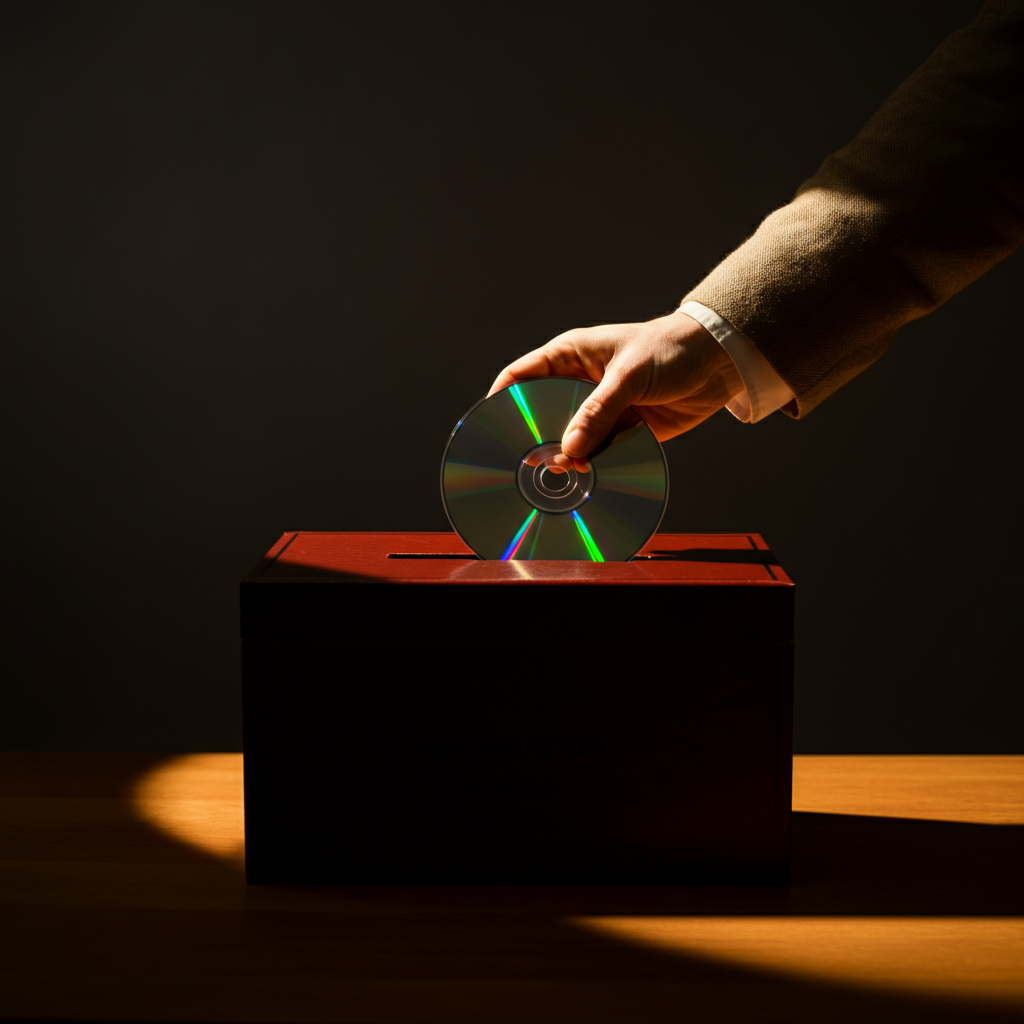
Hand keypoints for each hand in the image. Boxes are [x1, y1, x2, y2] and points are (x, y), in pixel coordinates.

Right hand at [487, 311, 744, 460]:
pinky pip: (599, 453)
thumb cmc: (672, 349)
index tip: (489, 428)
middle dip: (534, 439)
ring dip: (566, 457)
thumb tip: (569, 450)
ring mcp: (600, 410)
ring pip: (569, 439)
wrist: (721, 362)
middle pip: (540, 415)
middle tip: (528, 461)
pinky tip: (588, 477)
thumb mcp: (629, 376)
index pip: (520, 377)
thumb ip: (597, 412)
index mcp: (570, 356)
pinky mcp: (622, 432)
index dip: (500, 401)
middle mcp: (579, 385)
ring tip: (564, 472)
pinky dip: (593, 466)